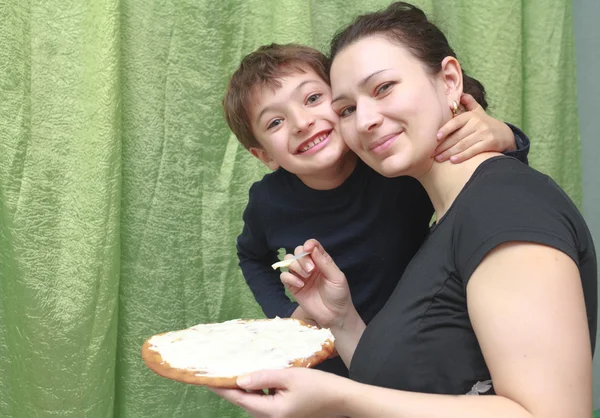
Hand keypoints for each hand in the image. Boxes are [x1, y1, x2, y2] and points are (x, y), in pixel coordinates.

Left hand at [208, 368, 344, 417]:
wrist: (342, 399)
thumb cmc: (319, 386)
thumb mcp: (290, 376)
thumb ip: (263, 377)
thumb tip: (239, 379)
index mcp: (271, 412)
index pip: (239, 399)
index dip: (221, 388)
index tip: (205, 379)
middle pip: (245, 402)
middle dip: (231, 387)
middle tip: (218, 371)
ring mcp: (279, 417)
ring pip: (254, 401)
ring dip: (244, 388)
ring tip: (234, 370)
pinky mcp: (285, 413)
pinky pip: (264, 401)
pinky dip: (257, 389)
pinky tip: (257, 377)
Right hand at [280, 239, 351, 329]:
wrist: (334, 315)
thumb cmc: (339, 295)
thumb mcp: (336, 277)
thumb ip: (325, 262)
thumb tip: (312, 247)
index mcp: (321, 261)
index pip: (312, 246)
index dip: (308, 244)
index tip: (308, 248)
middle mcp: (309, 266)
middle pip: (298, 252)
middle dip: (302, 258)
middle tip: (311, 270)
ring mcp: (300, 276)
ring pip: (289, 261)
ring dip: (296, 266)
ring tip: (306, 277)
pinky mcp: (293, 287)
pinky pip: (284, 276)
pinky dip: (290, 278)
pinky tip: (300, 285)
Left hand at [434, 93, 514, 162]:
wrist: (506, 134)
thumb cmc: (486, 124)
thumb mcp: (478, 112)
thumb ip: (469, 103)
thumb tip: (460, 94)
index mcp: (471, 116)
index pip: (455, 122)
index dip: (445, 130)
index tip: (435, 137)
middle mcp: (477, 123)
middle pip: (457, 136)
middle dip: (443, 146)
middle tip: (432, 153)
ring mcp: (484, 133)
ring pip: (463, 144)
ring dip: (449, 153)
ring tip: (439, 158)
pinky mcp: (489, 143)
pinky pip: (473, 151)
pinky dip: (462, 156)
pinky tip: (453, 160)